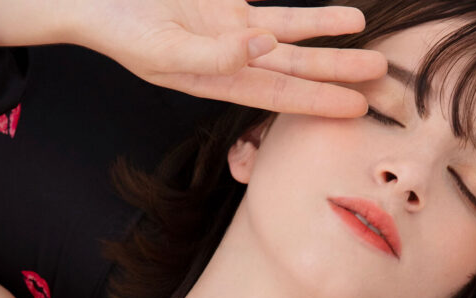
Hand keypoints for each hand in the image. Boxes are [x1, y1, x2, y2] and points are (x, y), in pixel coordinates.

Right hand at [67, 0, 387, 117]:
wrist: (96, 1)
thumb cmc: (122, 29)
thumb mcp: (164, 48)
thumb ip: (215, 53)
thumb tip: (264, 46)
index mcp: (216, 83)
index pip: (278, 97)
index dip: (317, 103)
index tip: (355, 108)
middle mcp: (231, 62)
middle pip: (295, 71)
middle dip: (336, 73)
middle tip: (379, 77)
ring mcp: (232, 33)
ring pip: (291, 38)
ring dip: (326, 37)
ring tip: (364, 34)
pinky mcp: (228, 7)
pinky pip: (276, 11)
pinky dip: (304, 15)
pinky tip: (334, 14)